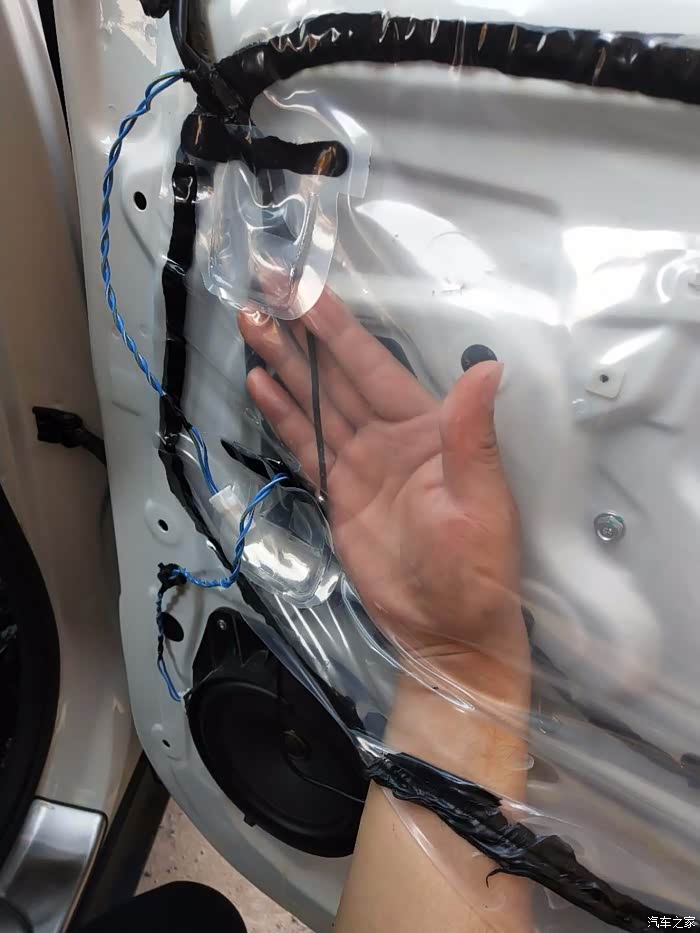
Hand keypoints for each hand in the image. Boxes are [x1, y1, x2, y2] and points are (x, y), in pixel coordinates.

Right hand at [239, 290, 522, 659]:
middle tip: (264, 293)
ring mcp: (361, 463)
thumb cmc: (476, 570)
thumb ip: (471, 436)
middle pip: (337, 375)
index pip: (374, 366)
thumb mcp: (480, 502)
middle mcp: (390, 436)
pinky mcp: (338, 493)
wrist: (447, 631)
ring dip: (285, 366)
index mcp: (427, 428)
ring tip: (252, 327)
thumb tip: (487, 369)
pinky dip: (284, 416)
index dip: (338, 328)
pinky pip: (306, 446)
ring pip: (316, 403)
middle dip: (301, 334)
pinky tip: (262, 386)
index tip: (306, 291)